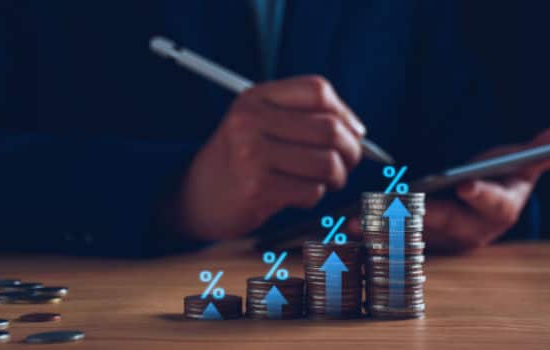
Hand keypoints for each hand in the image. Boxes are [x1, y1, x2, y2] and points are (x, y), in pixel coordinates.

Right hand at [174, 75, 364, 239]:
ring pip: (326, 163)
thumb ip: (301, 118)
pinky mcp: (256, 188)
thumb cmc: (238, 161)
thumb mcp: (258, 123)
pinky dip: (314, 197)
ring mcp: (251, 155)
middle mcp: (250, 120)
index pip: (318, 90)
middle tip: (347, 164)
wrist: (193, 197)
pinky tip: (297, 195)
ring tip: (325, 182)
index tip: (353, 132)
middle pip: (330, 129)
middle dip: (350, 152)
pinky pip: (311, 191)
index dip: (345, 113)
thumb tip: (357, 131)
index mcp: (255, 98)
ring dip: (335, 178)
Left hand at [348, 124, 549, 253]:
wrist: (477, 206)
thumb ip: (538, 153)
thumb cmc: (498, 180)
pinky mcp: (415, 243)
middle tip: (394, 204)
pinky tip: (347, 227)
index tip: (465, 184)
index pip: (492, 204)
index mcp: (497, 211)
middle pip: (444, 223)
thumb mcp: (518, 166)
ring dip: (383, 230)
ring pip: (412, 236)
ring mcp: (440, 240)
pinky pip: (392, 241)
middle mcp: (468, 231)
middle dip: (417, 215)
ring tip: (357, 222)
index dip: (480, 195)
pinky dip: (370, 236)